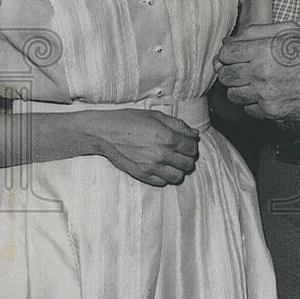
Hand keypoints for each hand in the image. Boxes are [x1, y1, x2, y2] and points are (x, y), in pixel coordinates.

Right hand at [80, 109, 199, 186]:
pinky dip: (164, 176)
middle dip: (188, 157)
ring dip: (178, 169)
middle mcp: (162, 155)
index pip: (192, 148)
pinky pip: (162, 182)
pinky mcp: (142, 175)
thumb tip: (194, 134)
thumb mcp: (156, 116)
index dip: (192, 145)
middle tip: (181, 152)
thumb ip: (178, 125)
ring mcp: (152, 167)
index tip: (188, 142)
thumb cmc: (129, 121)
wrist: (105, 132)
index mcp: (167, 138)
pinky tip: (160, 166)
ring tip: (172, 161)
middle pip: (188, 164)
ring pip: (178, 177)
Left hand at [215, 22, 299, 122]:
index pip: (225, 53)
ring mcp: (265, 95)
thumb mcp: (289, 31)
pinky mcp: (271, 113)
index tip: (234, 56)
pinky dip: (253, 103)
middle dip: (228, 71)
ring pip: (233, 95)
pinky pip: (248, 109)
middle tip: (240, 70)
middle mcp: (261, 73)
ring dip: (239, 88)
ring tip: (254, 83)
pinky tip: (266, 95)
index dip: (227, 54)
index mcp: (263, 50)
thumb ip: (256, 31)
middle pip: (225, 75)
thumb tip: (229, 40)